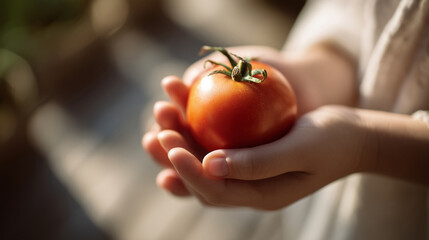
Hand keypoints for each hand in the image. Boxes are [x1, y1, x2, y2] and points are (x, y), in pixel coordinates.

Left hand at [143, 44, 358, 199]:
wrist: (354, 137)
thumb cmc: (333, 139)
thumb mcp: (301, 148)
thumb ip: (259, 162)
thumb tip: (210, 166)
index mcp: (262, 196)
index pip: (215, 190)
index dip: (186, 169)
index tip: (168, 142)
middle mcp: (250, 190)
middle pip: (202, 181)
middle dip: (174, 159)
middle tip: (155, 132)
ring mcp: (249, 174)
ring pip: (205, 165)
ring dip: (180, 147)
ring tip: (159, 124)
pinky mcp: (251, 156)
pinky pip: (216, 150)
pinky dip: (197, 137)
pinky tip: (182, 120)